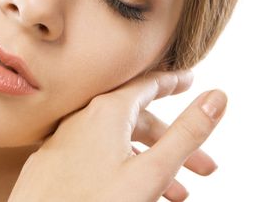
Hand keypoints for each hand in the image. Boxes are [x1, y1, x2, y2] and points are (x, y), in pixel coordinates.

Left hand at [8, 70, 226, 201]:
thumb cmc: (95, 201)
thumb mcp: (152, 170)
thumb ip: (186, 134)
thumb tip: (216, 97)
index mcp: (107, 111)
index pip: (147, 85)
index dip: (172, 82)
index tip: (188, 80)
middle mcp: (83, 117)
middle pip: (137, 120)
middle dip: (173, 142)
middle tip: (205, 167)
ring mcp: (65, 139)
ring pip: (117, 141)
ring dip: (151, 161)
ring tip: (179, 194)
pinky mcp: (54, 160)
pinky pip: (95, 154)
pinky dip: (121, 166)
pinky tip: (134, 188)